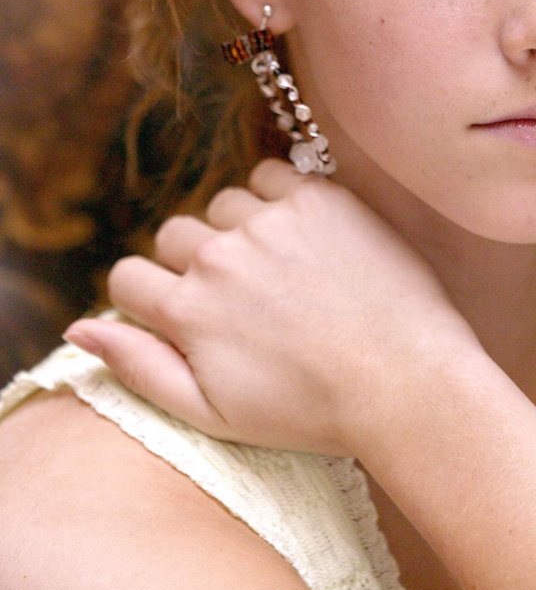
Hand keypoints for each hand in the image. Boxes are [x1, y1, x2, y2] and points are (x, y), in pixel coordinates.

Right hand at [63, 160, 478, 454]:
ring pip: (224, 205)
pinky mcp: (320, 197)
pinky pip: (273, 175)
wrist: (405, 382)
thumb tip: (76, 329)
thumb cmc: (310, 411)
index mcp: (189, 311)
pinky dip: (279, 198)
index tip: (191, 317)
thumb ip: (139, 367)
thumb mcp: (213, 414)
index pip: (129, 277)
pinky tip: (305, 237)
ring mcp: (272, 222)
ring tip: (284, 272)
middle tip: (249, 302)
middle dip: (197, 265)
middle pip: (175, 236)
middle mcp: (221, 257)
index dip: (153, 299)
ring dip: (240, 230)